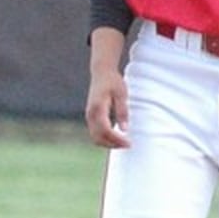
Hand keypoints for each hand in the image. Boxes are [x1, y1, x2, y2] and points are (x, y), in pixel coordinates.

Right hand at [85, 27, 130, 148]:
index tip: (129, 143)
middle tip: (128, 145)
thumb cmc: (113, 81)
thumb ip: (122, 111)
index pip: (105, 130)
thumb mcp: (122, 94)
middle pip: (98, 137)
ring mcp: (89, 116)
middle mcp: (90, 114)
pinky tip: (116, 137)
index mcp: (98, 108)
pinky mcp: (90, 117)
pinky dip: (105, 138)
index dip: (117, 139)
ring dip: (108, 143)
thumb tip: (124, 129)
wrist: (101, 72)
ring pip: (95, 137)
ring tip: (123, 142)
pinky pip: (95, 133)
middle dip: (113, 144)